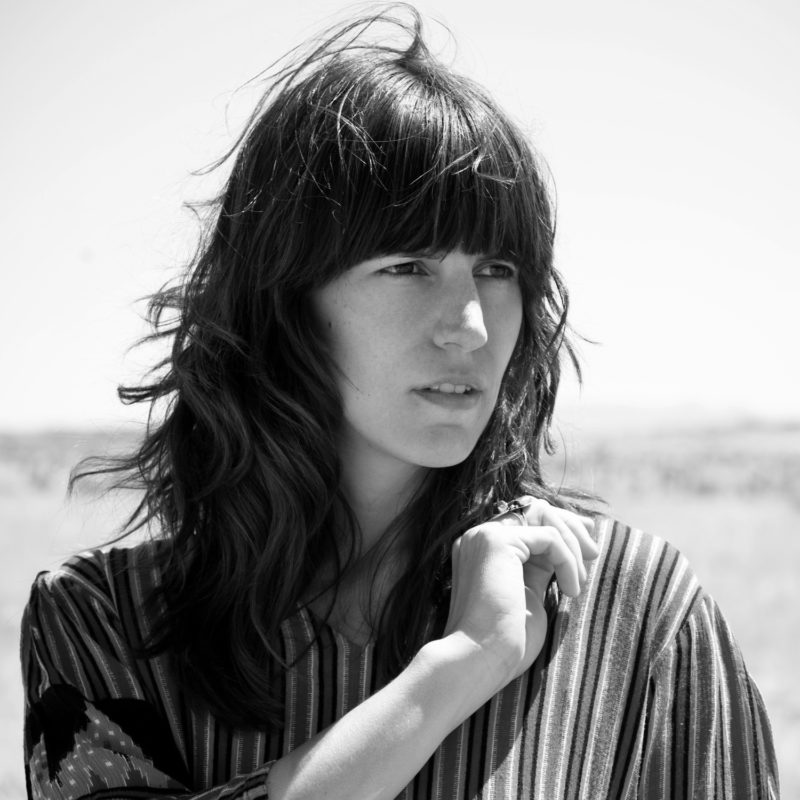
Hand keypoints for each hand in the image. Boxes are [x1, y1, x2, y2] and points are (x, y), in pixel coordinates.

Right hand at [442, 497, 598, 686]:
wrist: (480, 660)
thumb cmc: (505, 641)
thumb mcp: (530, 595)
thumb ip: (541, 567)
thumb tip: (569, 548)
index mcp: (483, 548)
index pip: (527, 519)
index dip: (561, 526)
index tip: (587, 549)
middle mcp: (479, 536)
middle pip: (536, 508)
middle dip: (571, 528)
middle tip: (594, 555)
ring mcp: (484, 535)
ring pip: (544, 516)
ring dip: (572, 546)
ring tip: (578, 584)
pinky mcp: (496, 541)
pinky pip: (549, 538)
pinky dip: (568, 561)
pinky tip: (570, 590)